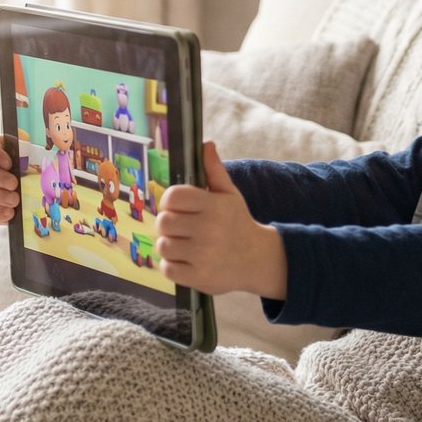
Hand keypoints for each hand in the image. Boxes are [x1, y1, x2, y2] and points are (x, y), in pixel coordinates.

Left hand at [156, 142, 287, 300]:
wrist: (258, 259)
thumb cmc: (237, 223)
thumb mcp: (230, 195)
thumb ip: (214, 170)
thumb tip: (205, 144)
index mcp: (213, 206)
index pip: (172, 196)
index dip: (170, 201)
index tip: (177, 207)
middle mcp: (208, 229)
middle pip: (163, 222)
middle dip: (168, 225)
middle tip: (180, 228)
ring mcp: (203, 255)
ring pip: (163, 245)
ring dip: (169, 246)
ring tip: (183, 245)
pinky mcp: (198, 277)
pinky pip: (167, 269)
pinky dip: (172, 266)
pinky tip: (185, 261)